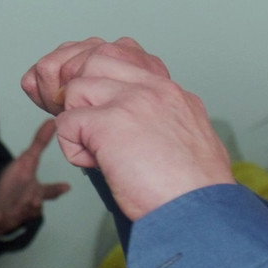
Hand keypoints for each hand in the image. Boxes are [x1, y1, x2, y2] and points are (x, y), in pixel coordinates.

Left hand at [0, 118, 70, 235]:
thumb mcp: (27, 161)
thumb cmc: (17, 183)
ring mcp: (8, 217)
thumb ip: (39, 144)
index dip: (56, 189)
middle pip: (30, 210)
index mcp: (34, 194)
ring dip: (4, 218)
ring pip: (9, 220)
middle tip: (33, 200)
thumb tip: (52, 121)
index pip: (47, 191)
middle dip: (31, 206)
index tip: (65, 185)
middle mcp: (24, 208)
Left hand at [22, 37, 232, 220]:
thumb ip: (160, 120)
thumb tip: (129, 124)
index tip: (95, 103)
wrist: (202, 213)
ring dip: (76, 121)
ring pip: (75, 88)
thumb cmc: (193, 190)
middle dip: (78, 89)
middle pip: (95, 59)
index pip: (123, 53)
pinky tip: (97, 165)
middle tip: (83, 123)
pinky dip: (73, 148)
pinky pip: (66, 123)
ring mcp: (131, 102)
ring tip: (98, 151)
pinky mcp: (109, 124)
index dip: (98, 76)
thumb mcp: (187, 138)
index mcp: (171, 91)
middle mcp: (153, 88)